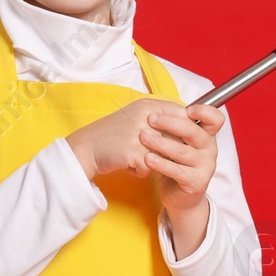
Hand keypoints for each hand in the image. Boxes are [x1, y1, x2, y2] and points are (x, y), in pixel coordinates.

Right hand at [66, 97, 193, 180]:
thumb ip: (160, 118)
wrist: (85, 147)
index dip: (186, 130)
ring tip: (141, 158)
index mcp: (149, 105)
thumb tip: (189, 126)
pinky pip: (150, 167)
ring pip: (165, 154)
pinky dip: (141, 170)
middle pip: (177, 136)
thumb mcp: (136, 116)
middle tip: (160, 155)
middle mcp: (146, 116)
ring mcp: (139, 134)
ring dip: (155, 161)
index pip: (182, 115)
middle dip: (171, 149)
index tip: (182, 141)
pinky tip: (129, 164)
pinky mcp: (133, 152)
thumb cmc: (113, 134)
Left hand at [143, 103, 223, 215]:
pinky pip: (178, 171)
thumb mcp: (176, 142)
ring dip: (161, 143)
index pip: (215, 119)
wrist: (178, 195)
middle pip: (193, 131)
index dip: (204, 112)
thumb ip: (173, 127)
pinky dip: (161, 164)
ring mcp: (205, 166)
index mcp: (206, 135)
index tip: (186, 109)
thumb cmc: (175, 163)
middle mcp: (210, 149)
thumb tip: (155, 108)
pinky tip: (148, 159)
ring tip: (143, 137)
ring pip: (182, 151)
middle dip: (170, 123)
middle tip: (150, 118)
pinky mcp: (196, 182)